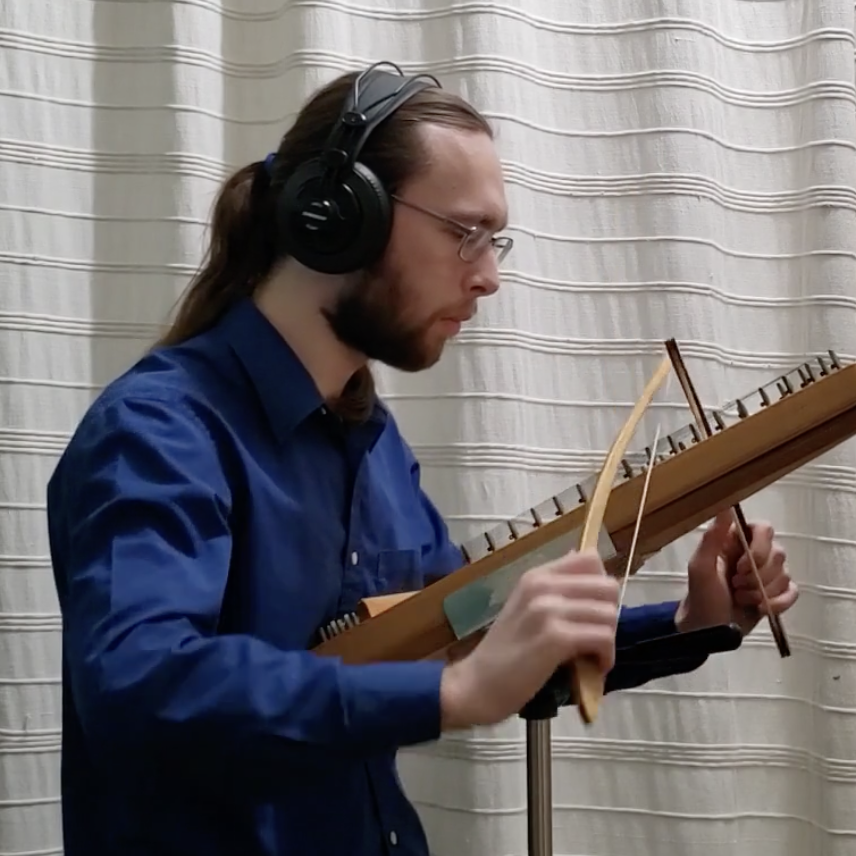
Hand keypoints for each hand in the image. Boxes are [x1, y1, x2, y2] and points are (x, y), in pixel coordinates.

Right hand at [439, 549, 618, 728]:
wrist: (476, 684)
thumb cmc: (503, 651)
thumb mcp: (525, 607)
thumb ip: (554, 590)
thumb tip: (586, 572)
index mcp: (536, 576)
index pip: (590, 559)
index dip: (601, 586)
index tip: (592, 611)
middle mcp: (542, 586)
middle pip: (607, 586)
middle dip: (610, 614)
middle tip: (595, 637)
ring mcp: (548, 610)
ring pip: (609, 614)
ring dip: (609, 639)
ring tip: (593, 655)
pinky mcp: (555, 638)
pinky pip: (603, 638)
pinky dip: (605, 656)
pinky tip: (594, 667)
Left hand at [675, 510, 798, 635]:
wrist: (708, 630)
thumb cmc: (701, 596)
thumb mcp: (701, 567)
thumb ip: (711, 537)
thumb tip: (724, 506)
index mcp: (735, 542)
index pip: (763, 529)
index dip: (759, 547)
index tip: (741, 566)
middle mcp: (753, 554)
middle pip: (777, 552)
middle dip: (759, 574)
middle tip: (737, 585)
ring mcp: (766, 575)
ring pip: (784, 573)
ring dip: (762, 591)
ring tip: (741, 598)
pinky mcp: (775, 594)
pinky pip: (792, 591)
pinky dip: (779, 603)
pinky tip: (762, 609)